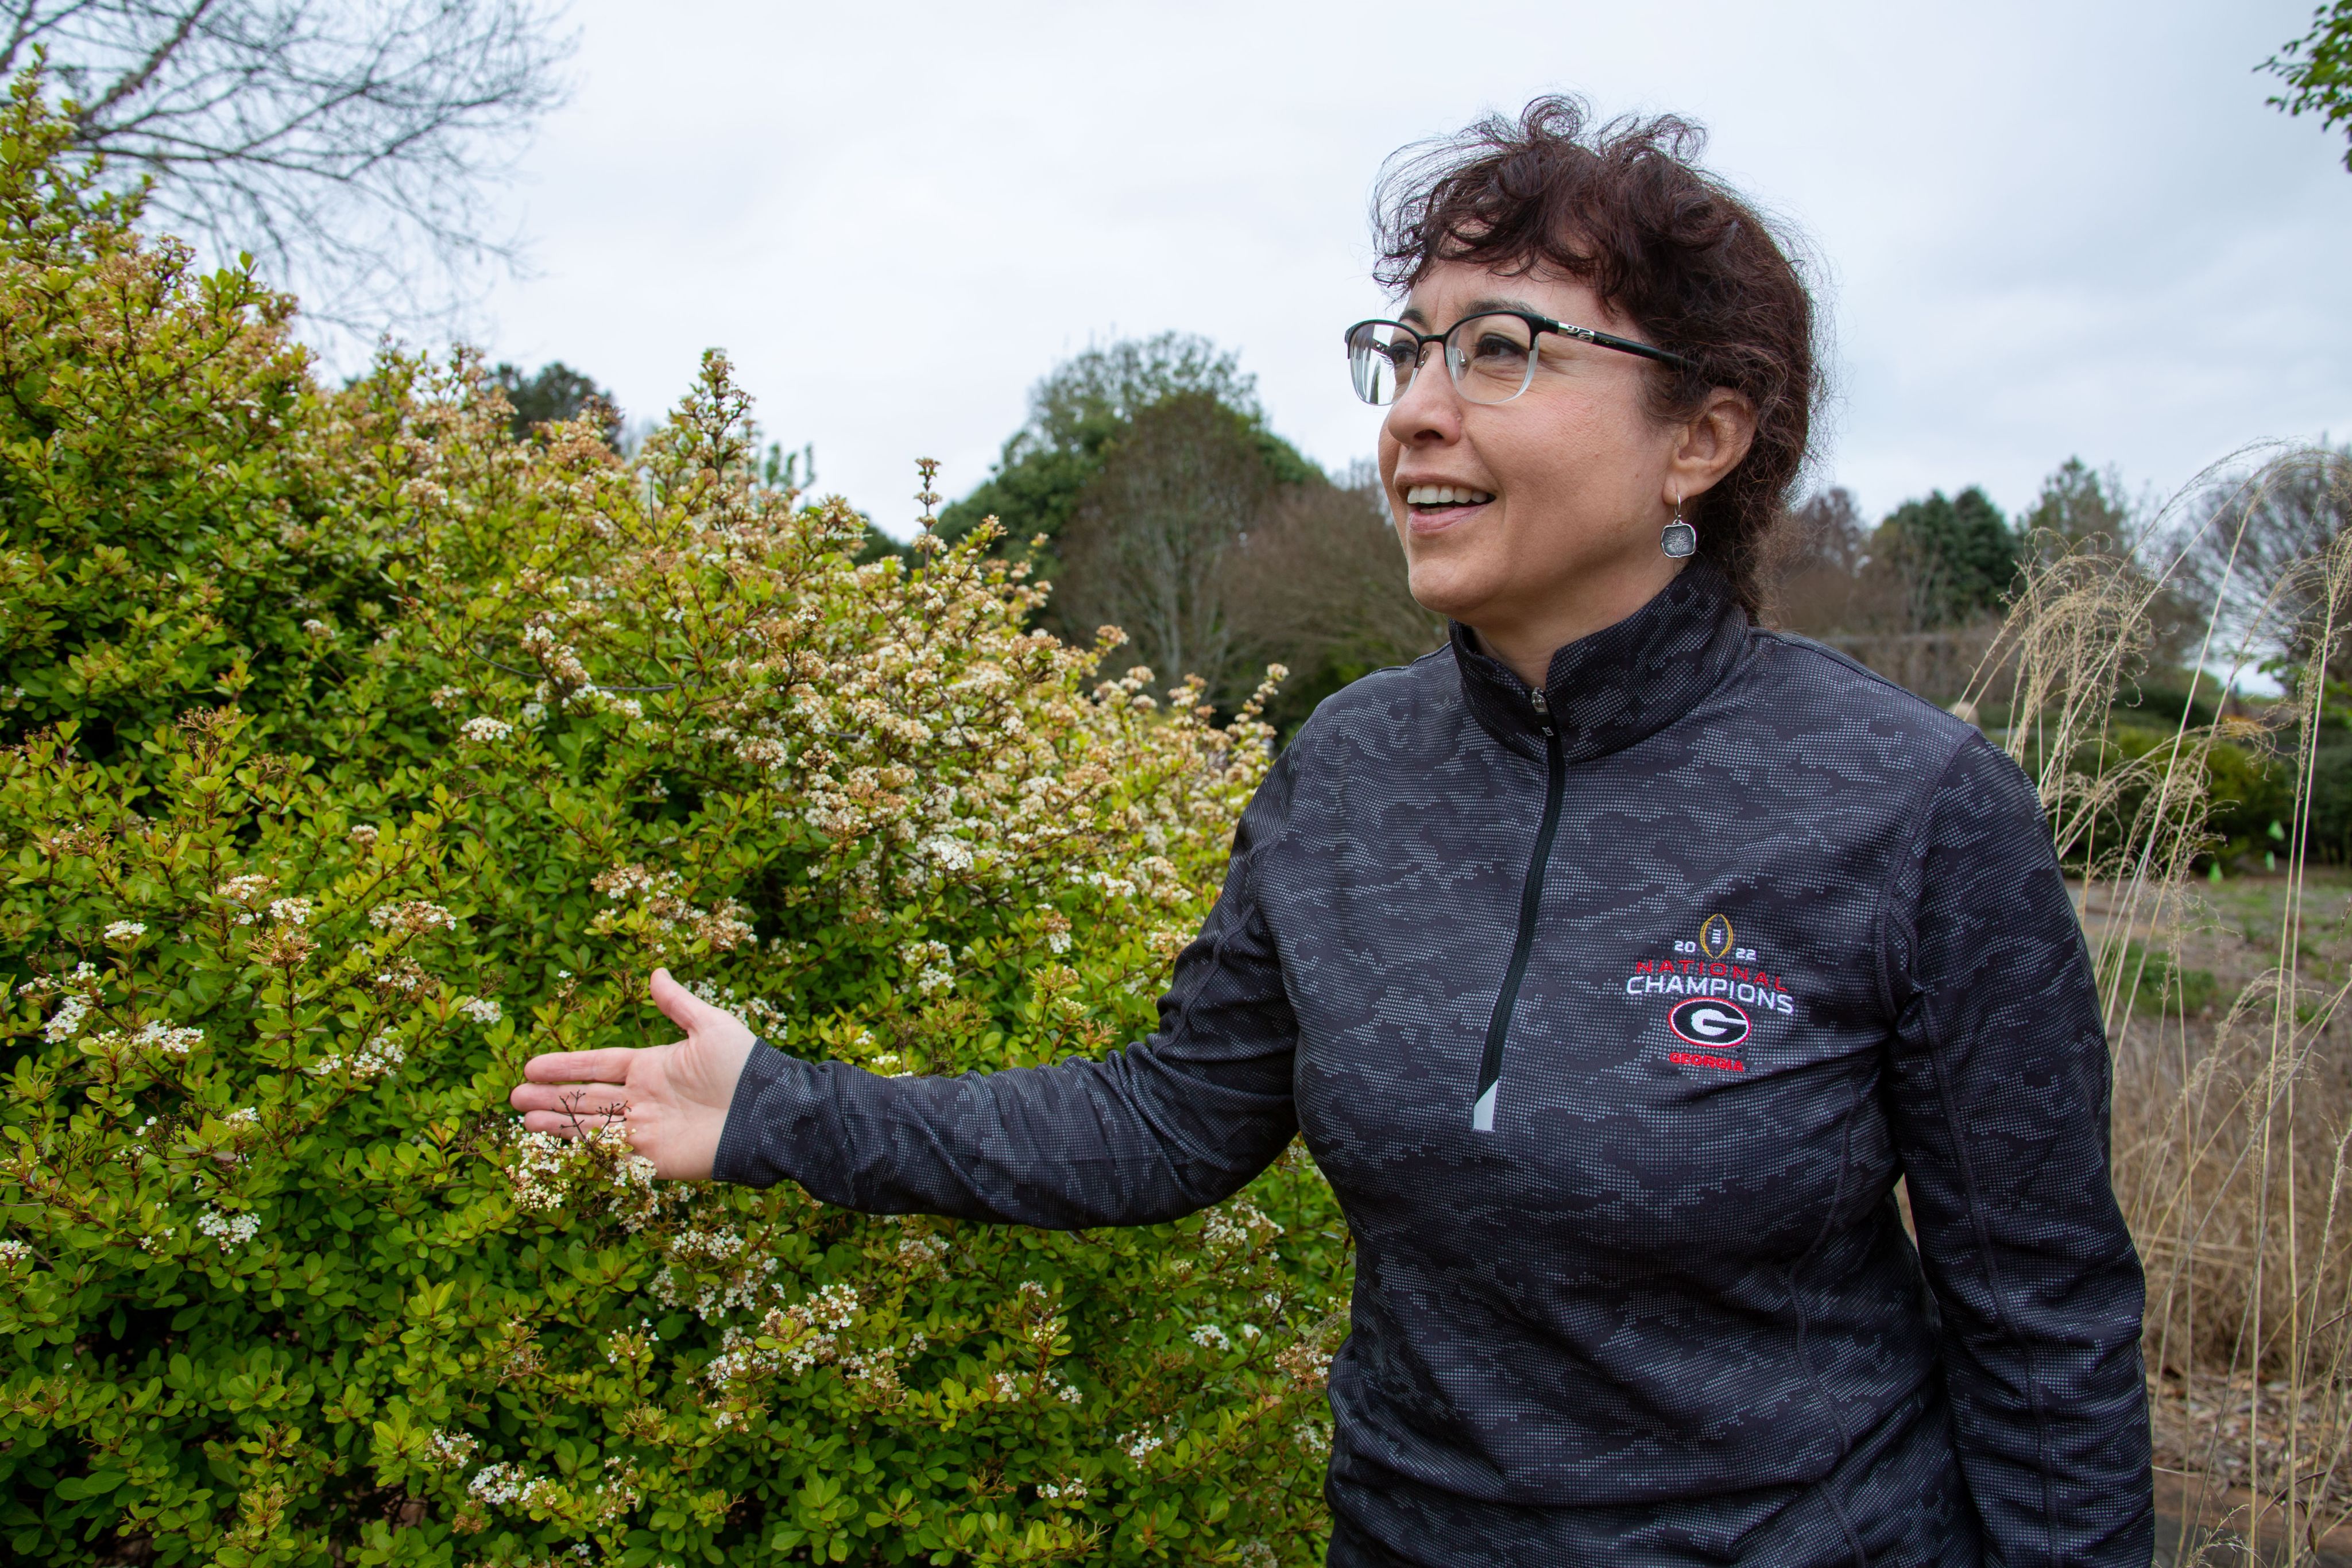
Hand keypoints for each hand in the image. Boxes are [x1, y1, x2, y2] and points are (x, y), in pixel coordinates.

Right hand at [508, 967, 757, 1179]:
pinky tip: (554, 1146)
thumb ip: (678, 1004)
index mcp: (654, 1066)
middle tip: (513, 1096)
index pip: (599, 1064)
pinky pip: (610, 1153)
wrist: (770, 1114)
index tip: (532, 1065)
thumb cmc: (745, 1067)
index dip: (566, 1065)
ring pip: (591, 1125)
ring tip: (521, 1119)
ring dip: (556, 1122)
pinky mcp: (653, 1158)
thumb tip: (657, 972)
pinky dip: (582, 1149)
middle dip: (550, 1097)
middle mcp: (645, 1098)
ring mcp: (647, 1129)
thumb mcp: (711, 1027)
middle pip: (587, 1097)